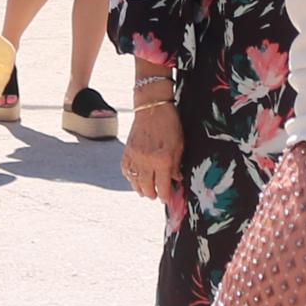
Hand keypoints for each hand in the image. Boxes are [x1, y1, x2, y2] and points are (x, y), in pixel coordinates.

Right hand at [122, 87, 182, 206]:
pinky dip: (130, 177)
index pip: (163, 187)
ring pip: (135, 182)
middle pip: (147, 189)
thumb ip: (176, 164)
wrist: (152, 107)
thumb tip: (176, 179)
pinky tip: (135, 179)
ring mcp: (135, 156)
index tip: (167, 198)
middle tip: (157, 195)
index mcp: (162, 160)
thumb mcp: (179, 145)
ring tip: (146, 191)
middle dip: (153, 195)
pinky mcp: (127, 151)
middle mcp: (147, 161)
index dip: (166, 196)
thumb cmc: (169, 123)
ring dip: (141, 189)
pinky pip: (126, 171)